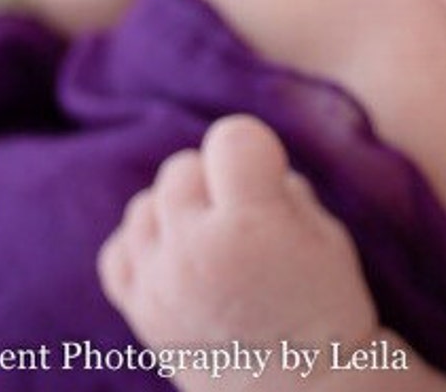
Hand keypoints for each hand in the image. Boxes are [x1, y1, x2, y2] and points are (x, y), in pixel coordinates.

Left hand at [99, 116, 379, 353]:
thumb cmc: (324, 307)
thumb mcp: (326, 234)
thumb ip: (282, 186)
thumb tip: (240, 161)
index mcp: (250, 224)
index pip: (231, 135)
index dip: (254, 149)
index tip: (268, 178)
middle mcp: (193, 249)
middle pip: (182, 167)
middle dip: (215, 182)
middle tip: (245, 219)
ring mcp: (158, 281)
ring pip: (146, 203)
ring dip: (178, 213)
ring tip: (214, 244)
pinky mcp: (137, 311)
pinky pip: (119, 248)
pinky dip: (145, 248)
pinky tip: (179, 263)